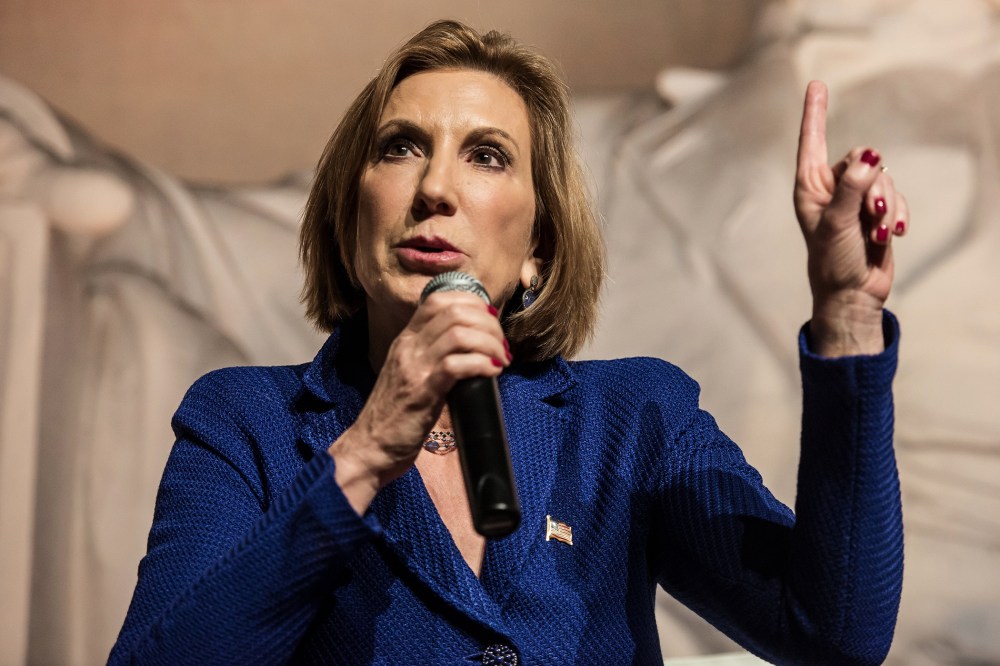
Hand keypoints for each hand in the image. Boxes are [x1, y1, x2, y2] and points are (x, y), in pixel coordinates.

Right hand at [329, 292, 510, 512]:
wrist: (370, 448)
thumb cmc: (396, 416)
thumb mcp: (410, 374)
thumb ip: (432, 356)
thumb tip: (471, 348)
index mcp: (406, 340)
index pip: (438, 299)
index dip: (472, 302)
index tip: (490, 321)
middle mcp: (408, 347)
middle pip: (454, 312)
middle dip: (488, 324)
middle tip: (502, 345)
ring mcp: (413, 368)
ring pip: (459, 335)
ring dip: (489, 343)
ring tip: (501, 359)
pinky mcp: (422, 393)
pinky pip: (456, 365)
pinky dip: (481, 364)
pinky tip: (492, 372)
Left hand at [794, 81, 909, 356]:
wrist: (852, 295)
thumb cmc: (832, 262)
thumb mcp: (837, 224)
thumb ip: (851, 188)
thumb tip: (867, 156)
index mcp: (808, 188)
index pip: (811, 142)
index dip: (815, 113)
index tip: (816, 84)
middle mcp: (829, 188)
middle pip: (861, 159)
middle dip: (872, 186)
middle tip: (868, 217)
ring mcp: (854, 199)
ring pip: (882, 177)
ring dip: (885, 206)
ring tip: (876, 234)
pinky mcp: (875, 210)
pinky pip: (895, 196)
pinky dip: (896, 214)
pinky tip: (890, 235)